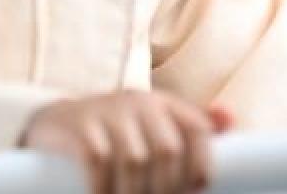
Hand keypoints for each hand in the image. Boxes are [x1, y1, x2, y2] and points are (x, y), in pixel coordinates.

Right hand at [20, 90, 233, 193]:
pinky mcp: (79, 127)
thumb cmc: (116, 132)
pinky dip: (103, 189)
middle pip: (167, 150)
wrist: (56, 122)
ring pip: (134, 160)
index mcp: (163, 103)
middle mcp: (139, 102)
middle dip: (167, 188)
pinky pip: (98, 161)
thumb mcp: (154, 125)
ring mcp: (107, 112)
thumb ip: (190, 126)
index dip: (201, 164)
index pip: (197, 129)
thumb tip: (229, 118)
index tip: (195, 190)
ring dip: (134, 192)